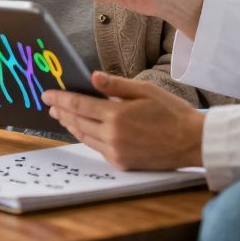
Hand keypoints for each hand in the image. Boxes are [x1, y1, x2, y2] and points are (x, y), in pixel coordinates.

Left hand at [43, 71, 203, 170]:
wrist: (192, 141)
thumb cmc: (171, 112)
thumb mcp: (145, 90)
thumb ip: (116, 85)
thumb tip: (92, 77)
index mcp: (117, 115)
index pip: (79, 105)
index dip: (60, 98)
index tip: (47, 94)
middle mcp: (113, 136)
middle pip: (78, 121)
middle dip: (62, 111)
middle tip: (50, 104)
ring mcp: (116, 152)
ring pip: (85, 136)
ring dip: (71, 125)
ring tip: (62, 116)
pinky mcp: (122, 163)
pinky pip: (97, 148)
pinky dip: (87, 137)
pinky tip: (83, 130)